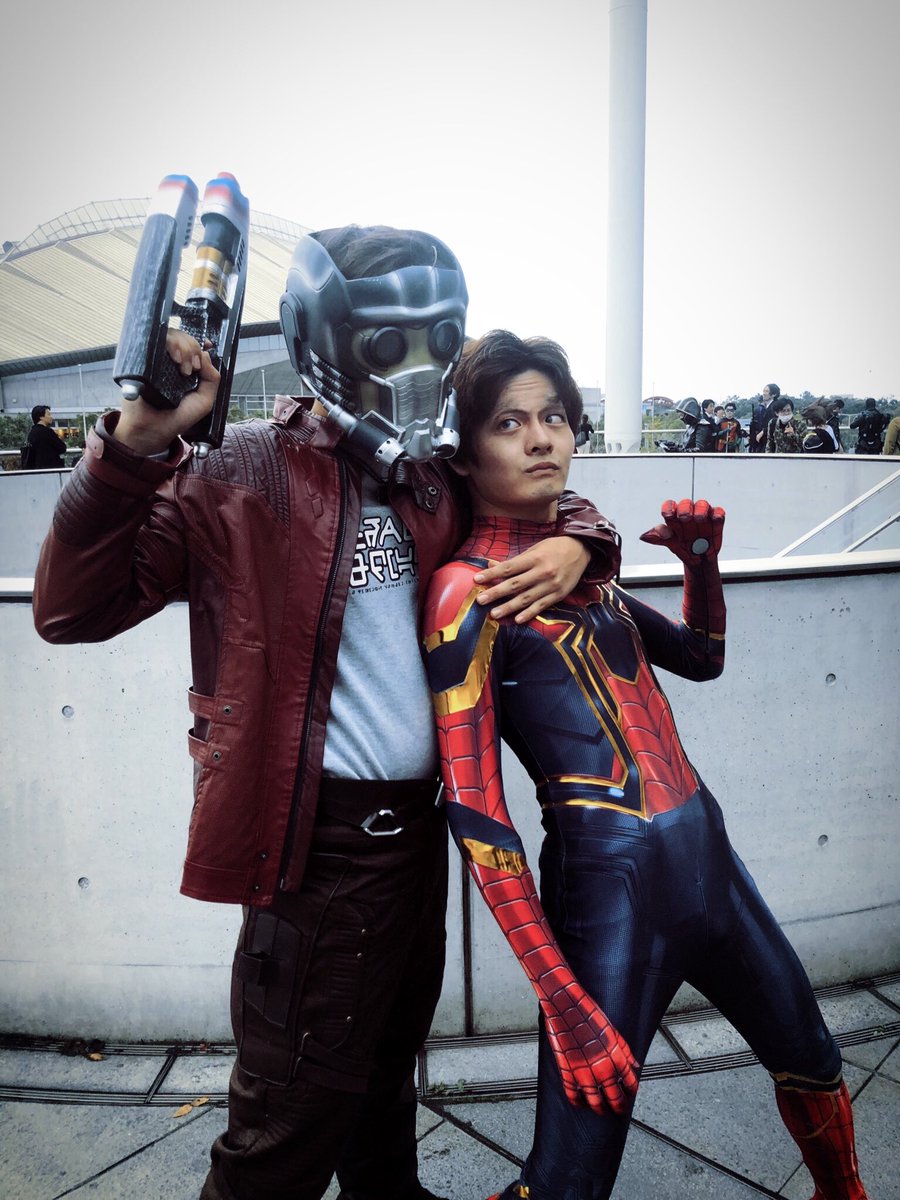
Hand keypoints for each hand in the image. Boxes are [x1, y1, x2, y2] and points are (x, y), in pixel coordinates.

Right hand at [113, 330, 219, 455]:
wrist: (153, 427)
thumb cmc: (178, 417)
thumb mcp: (205, 401)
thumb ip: (212, 378)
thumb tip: (206, 354)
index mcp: (185, 368)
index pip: (193, 345)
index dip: (200, 342)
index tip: (206, 346)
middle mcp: (170, 361)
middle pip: (184, 337)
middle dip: (194, 349)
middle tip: (193, 368)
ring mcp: (157, 358)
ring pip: (172, 334)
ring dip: (184, 347)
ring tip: (183, 368)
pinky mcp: (144, 357)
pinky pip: (157, 338)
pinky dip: (171, 343)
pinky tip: (175, 358)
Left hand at [473, 536, 589, 622]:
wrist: (582, 550)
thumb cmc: (554, 548)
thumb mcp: (534, 549)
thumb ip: (514, 560)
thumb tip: (490, 564)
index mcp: (535, 558)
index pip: (508, 568)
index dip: (492, 574)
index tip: (477, 580)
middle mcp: (542, 572)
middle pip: (515, 584)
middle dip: (496, 593)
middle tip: (480, 600)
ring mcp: (551, 585)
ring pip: (526, 598)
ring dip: (508, 607)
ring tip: (493, 614)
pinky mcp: (558, 595)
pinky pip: (541, 606)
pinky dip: (529, 614)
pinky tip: (517, 620)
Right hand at [543, 989, 639, 1113]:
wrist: (566, 1007)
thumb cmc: (589, 1016)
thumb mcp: (613, 1031)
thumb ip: (625, 1051)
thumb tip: (635, 1065)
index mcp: (616, 1059)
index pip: (630, 1084)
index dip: (631, 1092)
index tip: (630, 1094)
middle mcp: (603, 1070)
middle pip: (615, 1098)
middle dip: (619, 1106)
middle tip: (619, 1110)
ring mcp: (584, 1074)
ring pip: (595, 1102)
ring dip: (600, 1109)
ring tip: (602, 1111)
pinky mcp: (568, 1073)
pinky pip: (573, 1096)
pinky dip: (577, 1103)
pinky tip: (580, 1104)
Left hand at [639, 498, 724, 563]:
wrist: (699, 560)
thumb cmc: (683, 548)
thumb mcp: (671, 544)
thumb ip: (659, 538)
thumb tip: (644, 536)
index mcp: (675, 517)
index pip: (670, 506)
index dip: (668, 507)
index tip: (668, 514)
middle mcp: (688, 513)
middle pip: (686, 503)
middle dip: (684, 508)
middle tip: (684, 518)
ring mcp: (703, 515)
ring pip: (702, 504)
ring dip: (700, 509)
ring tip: (698, 519)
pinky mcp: (716, 520)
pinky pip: (718, 512)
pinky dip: (717, 513)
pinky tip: (715, 519)